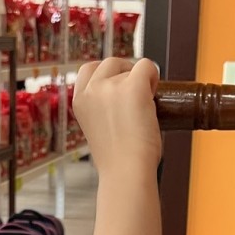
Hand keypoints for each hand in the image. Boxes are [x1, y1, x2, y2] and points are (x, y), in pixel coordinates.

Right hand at [72, 57, 160, 179]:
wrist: (126, 172)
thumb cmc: (117, 161)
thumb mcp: (97, 129)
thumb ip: (102, 110)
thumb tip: (122, 101)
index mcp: (79, 101)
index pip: (88, 70)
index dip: (107, 76)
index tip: (117, 90)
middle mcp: (91, 90)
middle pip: (109, 62)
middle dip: (125, 73)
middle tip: (136, 96)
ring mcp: (111, 87)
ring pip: (131, 65)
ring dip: (140, 79)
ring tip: (145, 105)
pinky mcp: (133, 87)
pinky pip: (148, 66)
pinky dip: (154, 77)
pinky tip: (155, 95)